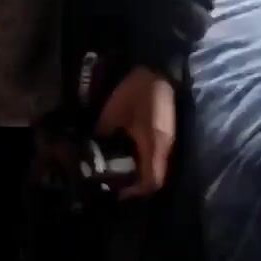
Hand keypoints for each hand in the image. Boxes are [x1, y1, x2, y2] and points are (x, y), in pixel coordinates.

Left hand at [95, 66, 175, 197]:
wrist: (159, 68)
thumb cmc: (137, 91)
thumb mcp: (114, 112)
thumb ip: (104, 132)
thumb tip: (93, 148)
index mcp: (154, 145)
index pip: (151, 181)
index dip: (134, 192)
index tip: (116, 192)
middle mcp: (164, 147)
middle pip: (156, 178)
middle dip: (136, 184)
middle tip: (115, 181)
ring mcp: (168, 139)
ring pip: (156, 166)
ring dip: (140, 171)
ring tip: (119, 168)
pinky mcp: (166, 131)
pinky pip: (156, 153)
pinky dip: (144, 158)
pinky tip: (129, 150)